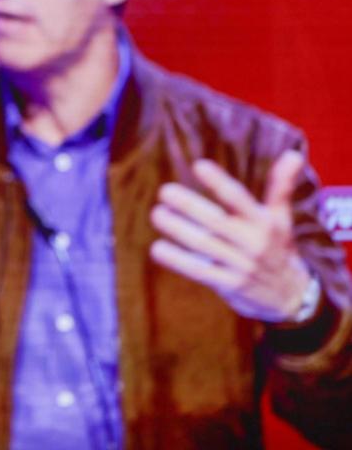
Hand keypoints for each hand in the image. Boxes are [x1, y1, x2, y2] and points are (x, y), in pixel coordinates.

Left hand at [149, 150, 311, 321]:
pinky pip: (199, 272)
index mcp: (264, 222)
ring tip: (157, 214)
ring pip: (204, 245)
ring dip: (178, 229)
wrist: (291, 297)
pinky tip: (157, 248)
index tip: (198, 165)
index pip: (239, 199)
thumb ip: (280, 186)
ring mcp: (241, 265)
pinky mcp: (229, 285)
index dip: (219, 182)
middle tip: (164, 191)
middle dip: (189, 206)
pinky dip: (177, 260)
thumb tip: (293, 154)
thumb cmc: (277, 248)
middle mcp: (253, 243)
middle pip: (216, 221)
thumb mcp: (281, 219)